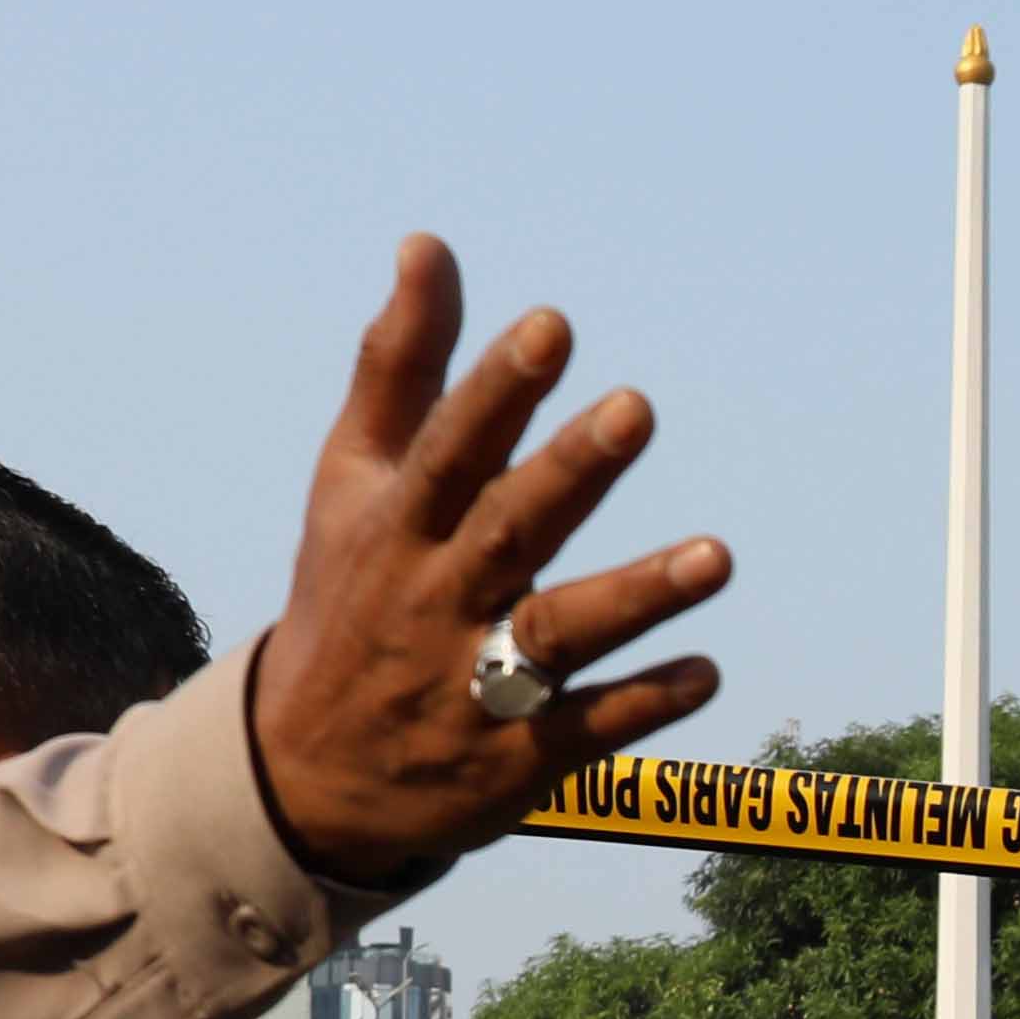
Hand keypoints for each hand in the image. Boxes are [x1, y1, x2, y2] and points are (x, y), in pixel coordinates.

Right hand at [246, 238, 734, 887]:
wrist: (302, 773)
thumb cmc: (349, 593)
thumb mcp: (352, 482)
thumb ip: (401, 367)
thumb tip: (429, 245)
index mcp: (394, 527)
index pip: (449, 449)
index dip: (497, 389)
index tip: (554, 326)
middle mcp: (433, 601)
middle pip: (507, 531)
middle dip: (570, 474)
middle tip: (637, 408)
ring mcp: (474, 684)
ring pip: (558, 636)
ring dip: (637, 597)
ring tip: (717, 556)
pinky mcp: (516, 757)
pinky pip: (588, 728)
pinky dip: (645, 702)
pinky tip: (707, 670)